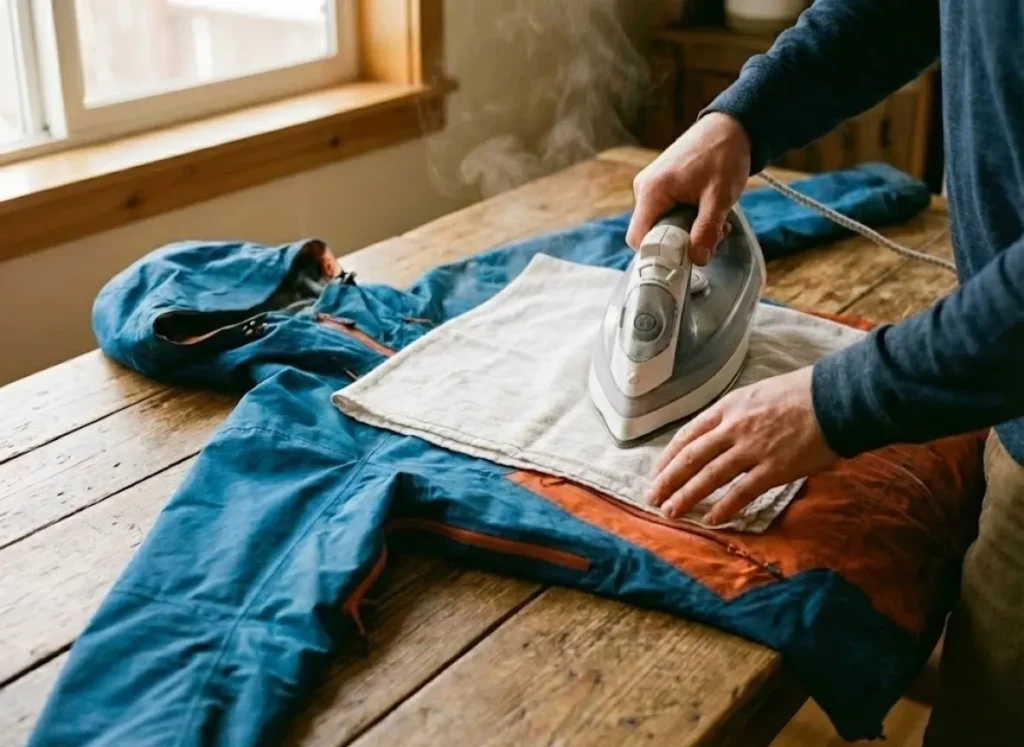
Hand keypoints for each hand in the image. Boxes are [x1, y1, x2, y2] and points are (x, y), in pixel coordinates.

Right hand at [627, 112, 751, 264]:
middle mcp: (644, 189)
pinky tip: (703, 210)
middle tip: (708, 236)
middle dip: (678, 242)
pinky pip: (664, 212)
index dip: (657, 254)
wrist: (730, 126)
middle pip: (650, 233)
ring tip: (710, 218)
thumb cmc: (723, 155)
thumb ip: (706, 230)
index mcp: (652, 191)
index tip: (683, 258)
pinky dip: (683, 218)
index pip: (638, 239)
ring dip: (684, 230)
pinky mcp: (659, 185)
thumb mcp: (719, 197)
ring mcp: (650, 186)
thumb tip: (697, 259)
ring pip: (659, 224)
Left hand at [644, 366, 838, 525]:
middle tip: (652, 498)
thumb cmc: (801, 393)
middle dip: (667, 480)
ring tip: (670, 512)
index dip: (668, 456)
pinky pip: (742, 492)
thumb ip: (736, 414)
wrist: (835, 398)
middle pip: (690, 458)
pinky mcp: (773, 469)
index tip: (657, 472)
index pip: (688, 435)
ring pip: (709, 476)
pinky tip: (711, 520)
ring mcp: (752, 449)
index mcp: (728, 407)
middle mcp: (733, 428)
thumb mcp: (757, 393)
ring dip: (686, 496)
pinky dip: (724, 507)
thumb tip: (722, 433)